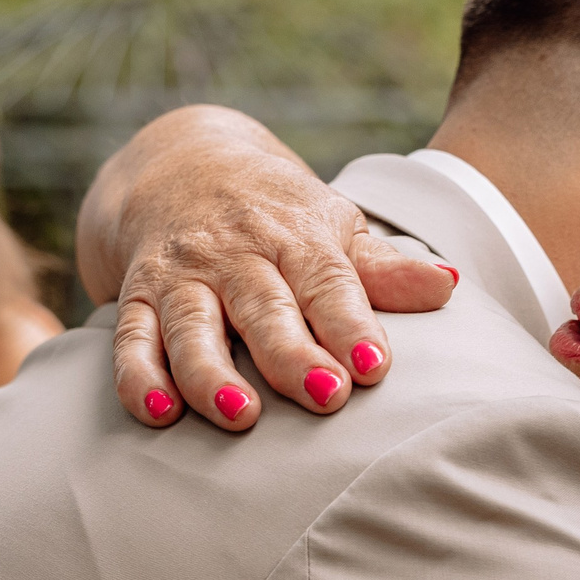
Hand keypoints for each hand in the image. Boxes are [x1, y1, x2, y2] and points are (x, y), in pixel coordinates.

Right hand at [79, 107, 456, 430]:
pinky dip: (137, 378)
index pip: (327, 282)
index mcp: (295, 237)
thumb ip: (383, 269)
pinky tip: (157, 415)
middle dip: (291, 352)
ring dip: (212, 372)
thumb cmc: (277, 216)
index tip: (372, 365)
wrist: (181, 164)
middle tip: (324, 393)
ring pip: (191, 327)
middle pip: (263, 307)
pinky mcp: (136, 297)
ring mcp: (183, 276)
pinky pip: (130, 341)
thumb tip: (450, 285)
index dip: (350, 323)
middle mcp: (236, 254)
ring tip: (239, 414)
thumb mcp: (333, 228)